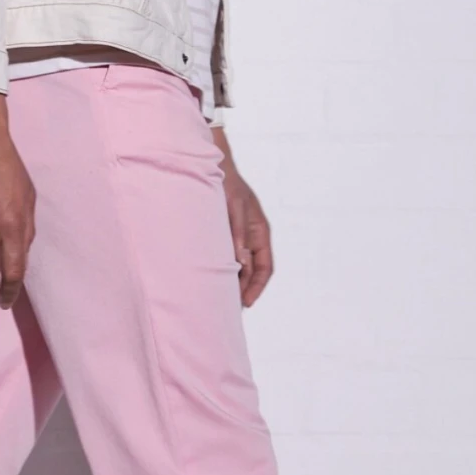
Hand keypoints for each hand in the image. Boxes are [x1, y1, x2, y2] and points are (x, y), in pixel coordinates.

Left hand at [212, 127, 272, 306]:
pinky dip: (222, 269)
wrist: (213, 167)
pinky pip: (227, 257)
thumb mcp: (235, 208)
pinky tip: (210, 277)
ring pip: (239, 266)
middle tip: (229, 308)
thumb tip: (240, 261)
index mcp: (261, 232)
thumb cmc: (228, 185)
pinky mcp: (224, 234)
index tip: (246, 303)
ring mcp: (239, 236)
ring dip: (232, 281)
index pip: (265, 268)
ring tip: (219, 298)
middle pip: (252, 271)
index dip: (257, 287)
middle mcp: (252, 237)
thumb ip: (237, 233)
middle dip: (243, 290)